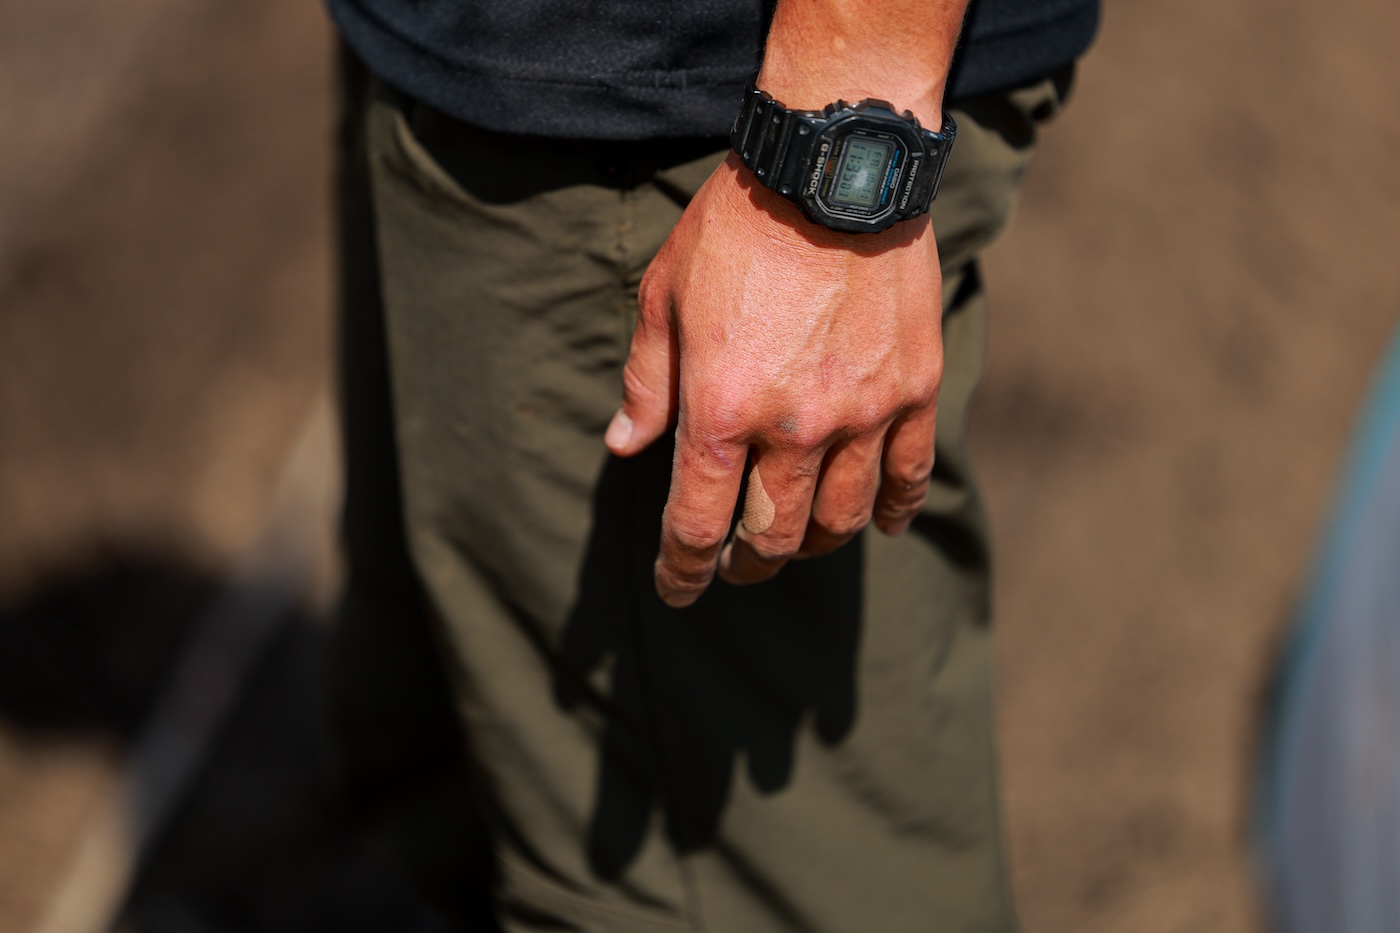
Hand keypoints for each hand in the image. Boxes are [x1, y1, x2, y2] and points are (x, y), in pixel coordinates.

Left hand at [605, 153, 943, 607]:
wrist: (832, 169)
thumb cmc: (733, 230)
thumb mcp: (663, 298)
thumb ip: (646, 383)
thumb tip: (622, 447)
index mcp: (719, 410)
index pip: (697, 525)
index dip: (683, 569)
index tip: (679, 588)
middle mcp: (793, 428)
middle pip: (772, 536)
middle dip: (746, 563)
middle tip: (737, 564)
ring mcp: (862, 414)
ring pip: (839, 519)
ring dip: (811, 544)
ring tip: (796, 541)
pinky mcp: (913, 390)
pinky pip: (907, 476)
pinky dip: (892, 510)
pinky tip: (881, 524)